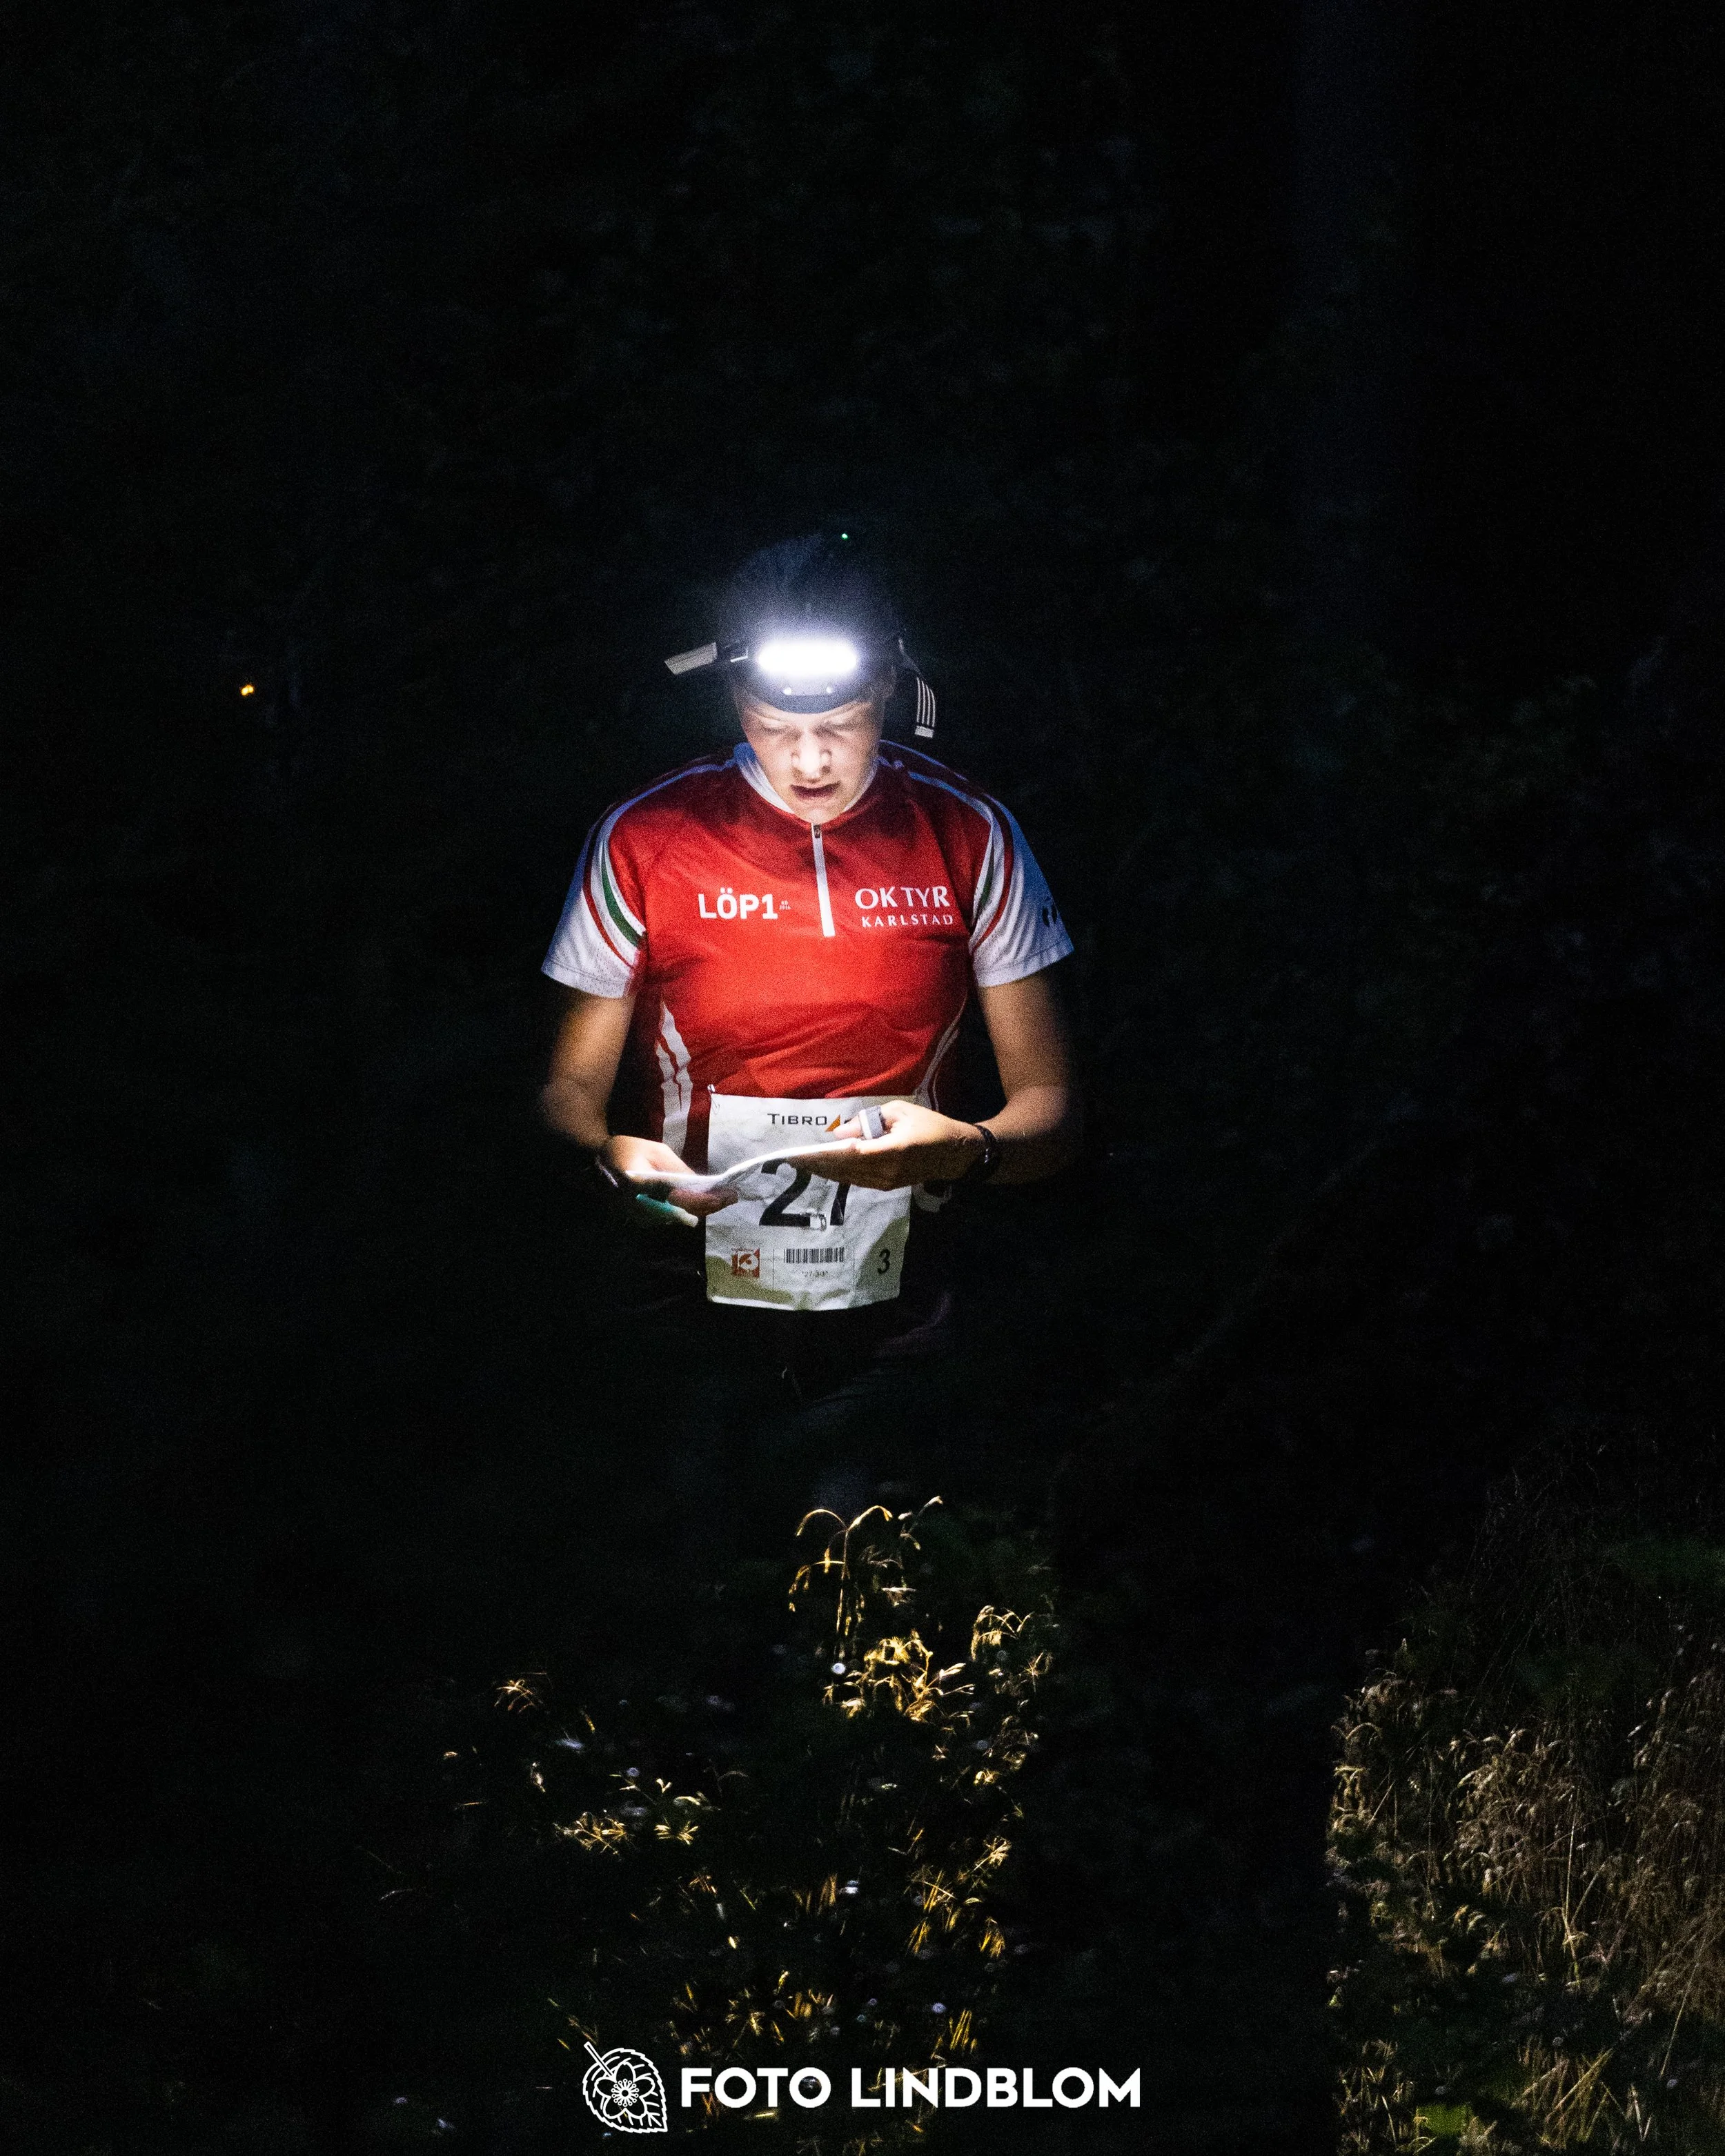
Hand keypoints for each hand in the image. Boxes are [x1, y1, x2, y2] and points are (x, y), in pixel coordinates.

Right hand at [598, 1135, 734, 1218]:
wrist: (596, 1162)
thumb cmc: (628, 1149)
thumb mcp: (656, 1152)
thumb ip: (678, 1170)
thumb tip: (702, 1187)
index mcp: (641, 1184)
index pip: (681, 1198)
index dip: (708, 1199)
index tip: (729, 1195)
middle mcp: (639, 1206)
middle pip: (682, 1214)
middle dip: (707, 1206)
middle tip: (729, 1197)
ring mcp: (637, 1217)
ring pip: (676, 1219)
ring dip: (696, 1210)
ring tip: (718, 1198)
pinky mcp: (637, 1221)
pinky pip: (667, 1218)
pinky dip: (683, 1211)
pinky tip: (697, 1201)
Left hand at [783, 1100, 983, 1190]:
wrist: (955, 1152)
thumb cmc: (930, 1125)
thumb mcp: (899, 1112)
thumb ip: (868, 1121)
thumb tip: (840, 1133)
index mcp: (891, 1150)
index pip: (850, 1155)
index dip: (825, 1155)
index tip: (803, 1153)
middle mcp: (887, 1171)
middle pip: (845, 1169)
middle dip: (819, 1165)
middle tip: (794, 1160)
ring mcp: (887, 1181)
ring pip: (850, 1177)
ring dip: (827, 1172)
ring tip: (805, 1165)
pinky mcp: (888, 1186)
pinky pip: (859, 1180)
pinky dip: (841, 1175)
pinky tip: (827, 1169)